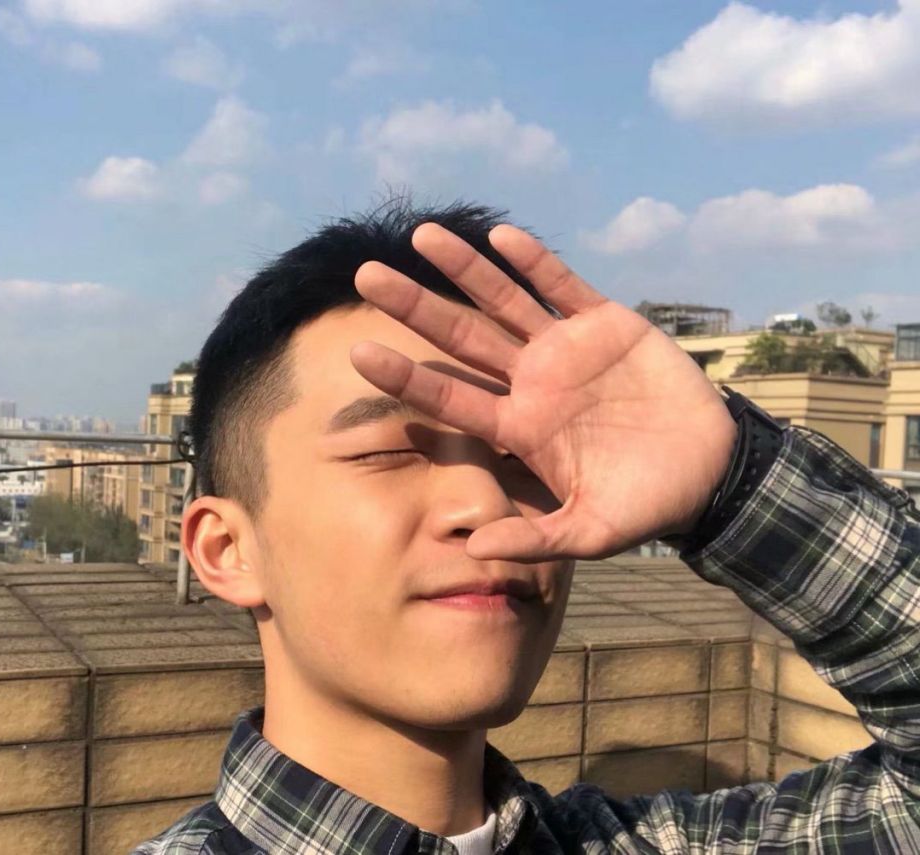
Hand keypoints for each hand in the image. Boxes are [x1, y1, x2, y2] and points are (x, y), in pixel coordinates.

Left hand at [350, 223, 736, 561]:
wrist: (704, 469)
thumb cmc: (643, 504)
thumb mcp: (590, 531)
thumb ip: (535, 539)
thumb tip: (476, 549)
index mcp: (520, 427)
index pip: (451, 397)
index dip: (407, 377)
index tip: (359, 355)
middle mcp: (532, 381)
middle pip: (462, 338)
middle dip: (416, 307)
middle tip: (366, 277)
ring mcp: (566, 349)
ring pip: (505, 301)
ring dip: (466, 270)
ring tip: (423, 236)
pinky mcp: (607, 324)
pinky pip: (564, 286)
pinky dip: (536, 263)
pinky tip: (502, 238)